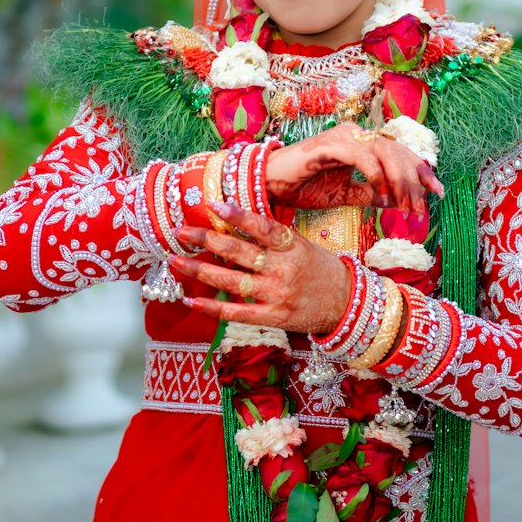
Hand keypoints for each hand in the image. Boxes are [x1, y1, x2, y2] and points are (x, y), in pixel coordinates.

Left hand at [169, 203, 351, 333]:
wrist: (346, 303)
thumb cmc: (320, 269)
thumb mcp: (302, 245)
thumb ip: (272, 237)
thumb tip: (235, 221)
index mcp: (292, 246)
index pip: (262, 227)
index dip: (238, 216)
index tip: (214, 205)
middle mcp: (283, 269)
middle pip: (239, 252)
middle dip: (207, 240)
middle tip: (182, 231)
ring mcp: (277, 294)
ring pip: (231, 281)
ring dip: (200, 270)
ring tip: (176, 260)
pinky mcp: (273, 316)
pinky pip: (237, 312)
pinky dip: (212, 307)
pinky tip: (191, 299)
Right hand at [265, 122, 442, 216]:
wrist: (271, 184)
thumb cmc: (304, 186)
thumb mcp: (345, 195)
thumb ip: (371, 194)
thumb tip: (398, 201)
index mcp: (362, 145)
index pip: (400, 153)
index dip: (422, 171)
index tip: (438, 192)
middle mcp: (356, 135)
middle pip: (399, 150)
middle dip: (416, 179)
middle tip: (422, 207)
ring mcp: (344, 136)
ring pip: (385, 151)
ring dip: (400, 179)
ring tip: (406, 204)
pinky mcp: (331, 143)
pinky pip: (362, 156)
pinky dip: (376, 174)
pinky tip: (381, 192)